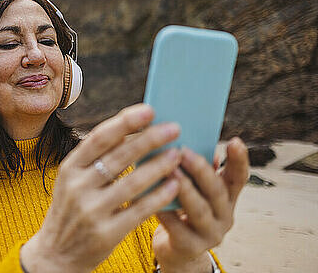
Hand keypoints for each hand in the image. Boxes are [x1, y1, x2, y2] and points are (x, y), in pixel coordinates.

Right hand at [21, 104, 181, 272]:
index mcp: (69, 168)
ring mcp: (91, 211)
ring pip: (133, 183)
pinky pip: (139, 210)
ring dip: (159, 166)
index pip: (100, 138)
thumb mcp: (72, 181)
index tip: (149, 110)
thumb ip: (95, 159)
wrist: (57, 254)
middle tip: (174, 128)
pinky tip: (174, 185)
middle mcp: (78, 187)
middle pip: (119, 156)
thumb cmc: (71, 210)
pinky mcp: (106, 233)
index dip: (125, 122)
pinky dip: (159, 196)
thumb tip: (132, 130)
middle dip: (149, 139)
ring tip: (178, 154)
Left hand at [153, 137, 248, 272]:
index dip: (239, 160)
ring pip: (199, 210)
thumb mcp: (193, 190)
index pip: (238, 178)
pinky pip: (177, 228)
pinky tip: (152, 199)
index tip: (235, 141)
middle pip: (217, 191)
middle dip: (201, 170)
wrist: (175, 250)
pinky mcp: (190, 247)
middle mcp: (224, 216)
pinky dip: (165, 212)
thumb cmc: (181, 211)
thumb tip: (187, 141)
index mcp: (227, 197)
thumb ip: (194, 171)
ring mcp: (210, 234)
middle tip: (183, 152)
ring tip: (169, 172)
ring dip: (184, 189)